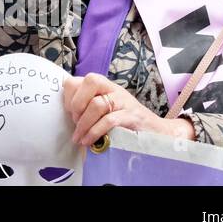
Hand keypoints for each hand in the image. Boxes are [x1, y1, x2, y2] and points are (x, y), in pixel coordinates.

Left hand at [63, 73, 195, 147]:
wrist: (156, 131)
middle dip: (77, 103)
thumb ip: (87, 106)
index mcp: (103, 86)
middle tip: (75, 122)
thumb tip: (67, 113)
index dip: (70, 95)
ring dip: (84, 123)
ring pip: (97, 104)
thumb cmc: (124, 121)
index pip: (78, 79)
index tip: (70, 113)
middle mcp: (114, 89)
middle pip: (91, 81)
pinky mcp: (132, 116)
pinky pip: (109, 121)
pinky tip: (89, 142)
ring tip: (80, 137)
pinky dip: (95, 132)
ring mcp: (124, 101)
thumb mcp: (105, 109)